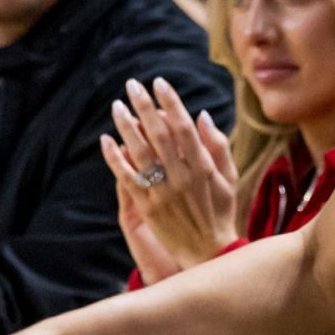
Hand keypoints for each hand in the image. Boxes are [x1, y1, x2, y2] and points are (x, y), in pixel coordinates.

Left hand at [100, 77, 239, 272]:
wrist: (208, 251)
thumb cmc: (221, 211)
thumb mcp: (228, 177)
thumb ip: (217, 145)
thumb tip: (201, 115)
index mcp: (203, 166)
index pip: (183, 126)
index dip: (171, 102)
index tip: (159, 82)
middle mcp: (182, 176)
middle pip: (159, 134)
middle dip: (144, 106)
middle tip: (132, 85)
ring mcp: (162, 192)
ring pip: (140, 152)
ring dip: (126, 126)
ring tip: (117, 106)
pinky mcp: (147, 207)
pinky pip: (127, 178)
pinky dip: (115, 158)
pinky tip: (106, 140)